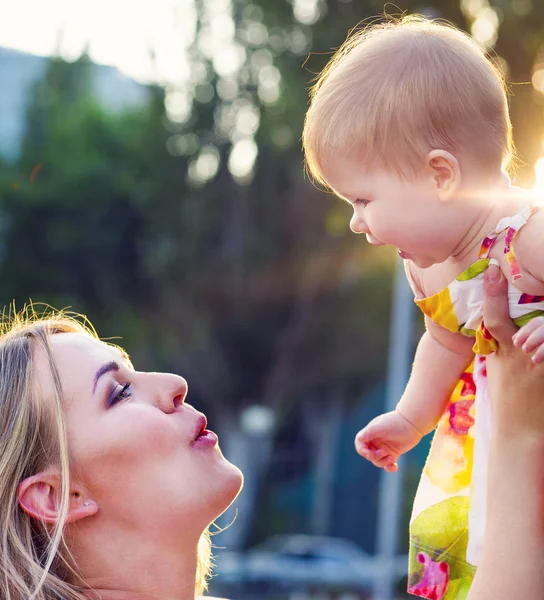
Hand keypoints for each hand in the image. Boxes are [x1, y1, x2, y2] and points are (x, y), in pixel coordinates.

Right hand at [354, 410, 421, 472]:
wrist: (413, 424)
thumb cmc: (396, 422)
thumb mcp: (381, 426)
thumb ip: (369, 432)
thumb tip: (359, 439)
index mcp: (370, 433)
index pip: (360, 443)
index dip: (362, 451)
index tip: (369, 455)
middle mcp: (376, 441)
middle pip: (368, 454)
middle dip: (375, 457)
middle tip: (383, 453)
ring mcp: (384, 448)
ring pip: (377, 461)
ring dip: (383, 462)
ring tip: (391, 457)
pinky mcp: (393, 454)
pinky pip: (388, 465)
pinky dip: (390, 468)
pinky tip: (395, 467)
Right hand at [483, 263, 543, 437]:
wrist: (521, 434)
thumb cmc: (509, 401)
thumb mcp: (497, 369)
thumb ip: (501, 345)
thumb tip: (505, 323)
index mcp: (500, 350)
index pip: (493, 316)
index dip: (491, 292)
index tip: (492, 269)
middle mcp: (518, 354)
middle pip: (533, 321)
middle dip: (537, 319)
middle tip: (535, 281)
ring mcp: (537, 364)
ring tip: (539, 344)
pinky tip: (543, 351)